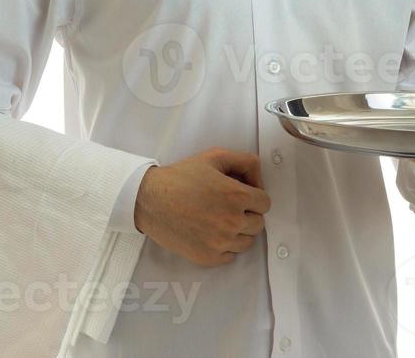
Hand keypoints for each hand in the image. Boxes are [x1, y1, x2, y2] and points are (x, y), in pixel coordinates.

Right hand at [133, 147, 271, 266]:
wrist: (149, 200)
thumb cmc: (181, 177)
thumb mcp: (214, 156)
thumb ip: (245, 162)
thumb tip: (259, 182)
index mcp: (236, 195)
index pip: (265, 204)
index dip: (254, 197)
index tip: (241, 195)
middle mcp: (232, 221)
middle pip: (258, 224)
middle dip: (247, 214)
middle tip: (227, 206)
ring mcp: (220, 242)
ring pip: (247, 242)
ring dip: (239, 231)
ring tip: (219, 220)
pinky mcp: (208, 257)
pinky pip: (231, 256)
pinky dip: (225, 246)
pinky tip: (210, 233)